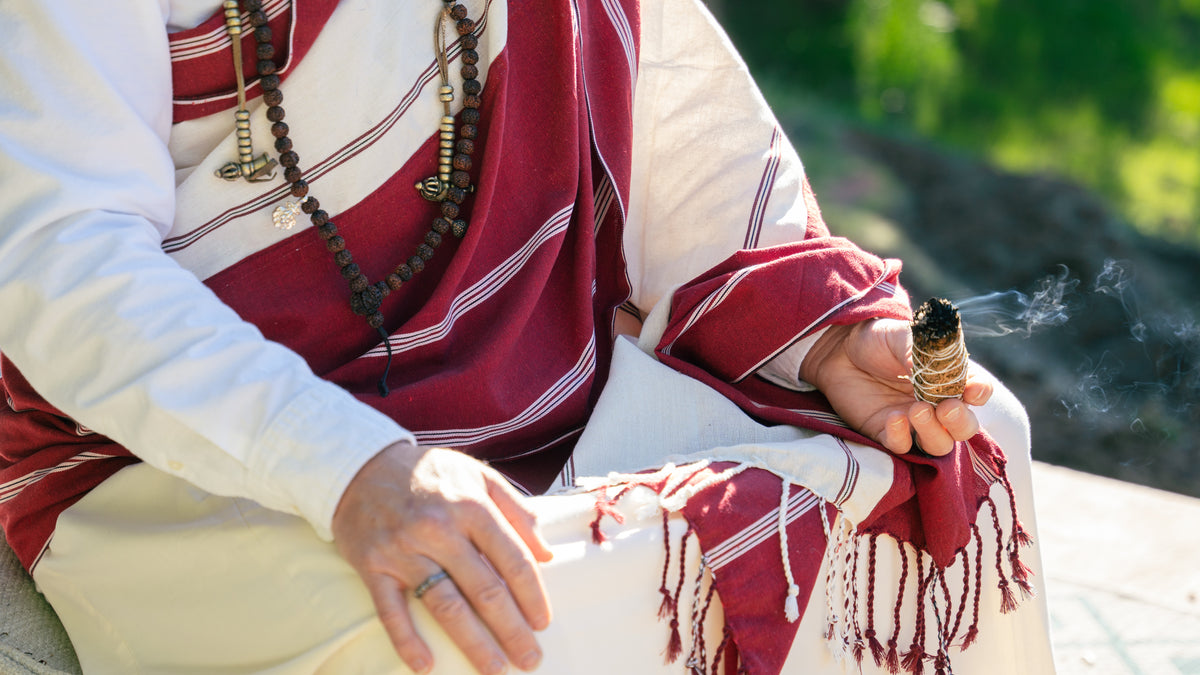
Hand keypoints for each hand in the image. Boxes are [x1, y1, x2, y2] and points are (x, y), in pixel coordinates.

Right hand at [331, 442, 553, 673]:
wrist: (359, 465)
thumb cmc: (428, 473)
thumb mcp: (478, 476)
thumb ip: (516, 509)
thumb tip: (546, 553)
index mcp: (471, 506)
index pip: (512, 559)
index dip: (532, 595)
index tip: (544, 623)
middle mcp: (439, 530)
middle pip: (484, 590)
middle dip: (511, 630)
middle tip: (530, 659)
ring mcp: (404, 550)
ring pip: (446, 606)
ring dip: (473, 643)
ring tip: (494, 670)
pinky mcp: (373, 567)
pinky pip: (391, 611)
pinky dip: (407, 640)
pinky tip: (426, 666)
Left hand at [799, 318, 992, 455]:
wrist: (839, 349)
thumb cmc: (877, 340)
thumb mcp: (902, 336)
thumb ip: (924, 353)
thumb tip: (939, 372)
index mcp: (949, 379)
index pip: (977, 391)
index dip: (979, 392)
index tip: (973, 390)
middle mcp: (937, 405)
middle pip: (964, 427)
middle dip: (960, 421)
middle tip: (946, 408)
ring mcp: (914, 422)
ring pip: (938, 444)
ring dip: (933, 432)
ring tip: (917, 409)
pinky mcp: (887, 433)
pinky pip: (902, 446)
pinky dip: (901, 436)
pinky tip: (893, 417)